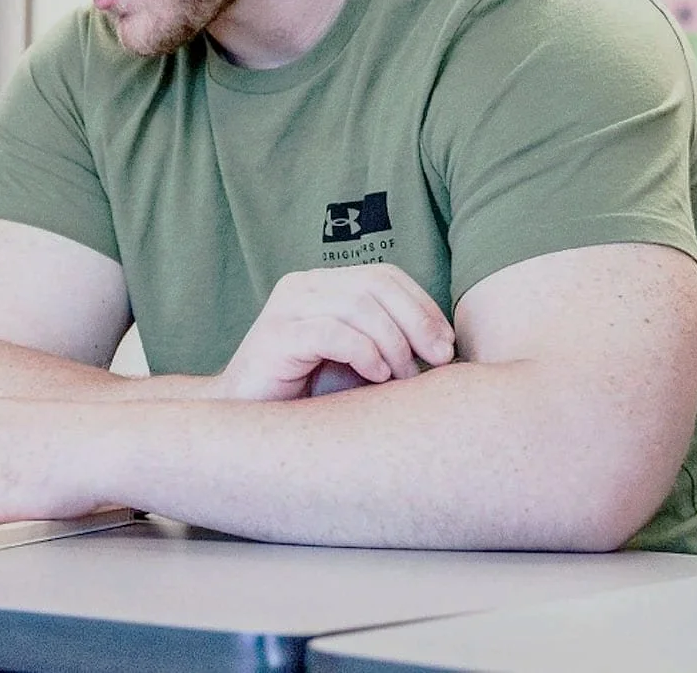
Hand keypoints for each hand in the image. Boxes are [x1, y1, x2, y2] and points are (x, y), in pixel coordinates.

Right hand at [207, 264, 455, 402]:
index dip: (422, 304)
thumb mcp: (358, 362)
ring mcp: (285, 309)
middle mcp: (302, 287)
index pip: (383, 275)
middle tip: (437, 360)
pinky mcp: (275, 337)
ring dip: (393, 343)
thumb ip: (390, 342)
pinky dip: (364, 354)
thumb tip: (447, 346)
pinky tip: (375, 377)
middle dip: (416, 321)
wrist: (249, 421)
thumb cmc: (309, 395)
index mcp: (322, 285)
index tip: (446, 344)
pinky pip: (332, 333)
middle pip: (374, 285)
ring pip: (356, 305)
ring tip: (400, 378)